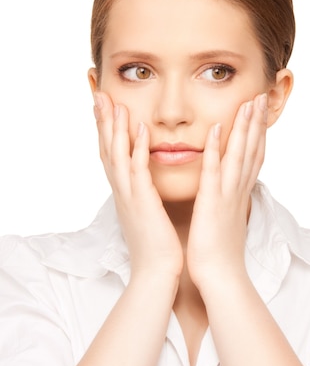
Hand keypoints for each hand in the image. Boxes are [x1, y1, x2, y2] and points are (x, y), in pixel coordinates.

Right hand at [94, 92, 182, 278]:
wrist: (156, 272)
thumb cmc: (156, 246)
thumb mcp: (147, 214)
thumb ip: (145, 196)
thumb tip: (147, 186)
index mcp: (125, 193)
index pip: (112, 155)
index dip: (106, 130)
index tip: (105, 107)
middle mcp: (122, 191)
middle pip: (107, 149)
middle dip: (103, 121)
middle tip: (98, 93)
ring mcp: (130, 196)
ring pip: (117, 155)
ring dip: (114, 127)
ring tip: (112, 101)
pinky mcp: (142, 203)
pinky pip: (138, 170)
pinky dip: (137, 148)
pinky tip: (140, 128)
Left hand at [187, 93, 267, 288]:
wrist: (221, 278)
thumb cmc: (220, 254)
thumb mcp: (227, 222)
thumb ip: (229, 204)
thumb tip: (230, 196)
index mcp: (239, 195)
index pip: (252, 159)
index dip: (258, 134)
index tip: (260, 114)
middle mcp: (238, 191)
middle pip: (252, 150)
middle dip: (257, 122)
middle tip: (262, 96)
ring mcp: (227, 196)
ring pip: (239, 155)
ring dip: (244, 128)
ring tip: (249, 102)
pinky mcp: (212, 203)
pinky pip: (213, 172)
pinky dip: (216, 149)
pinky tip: (215, 129)